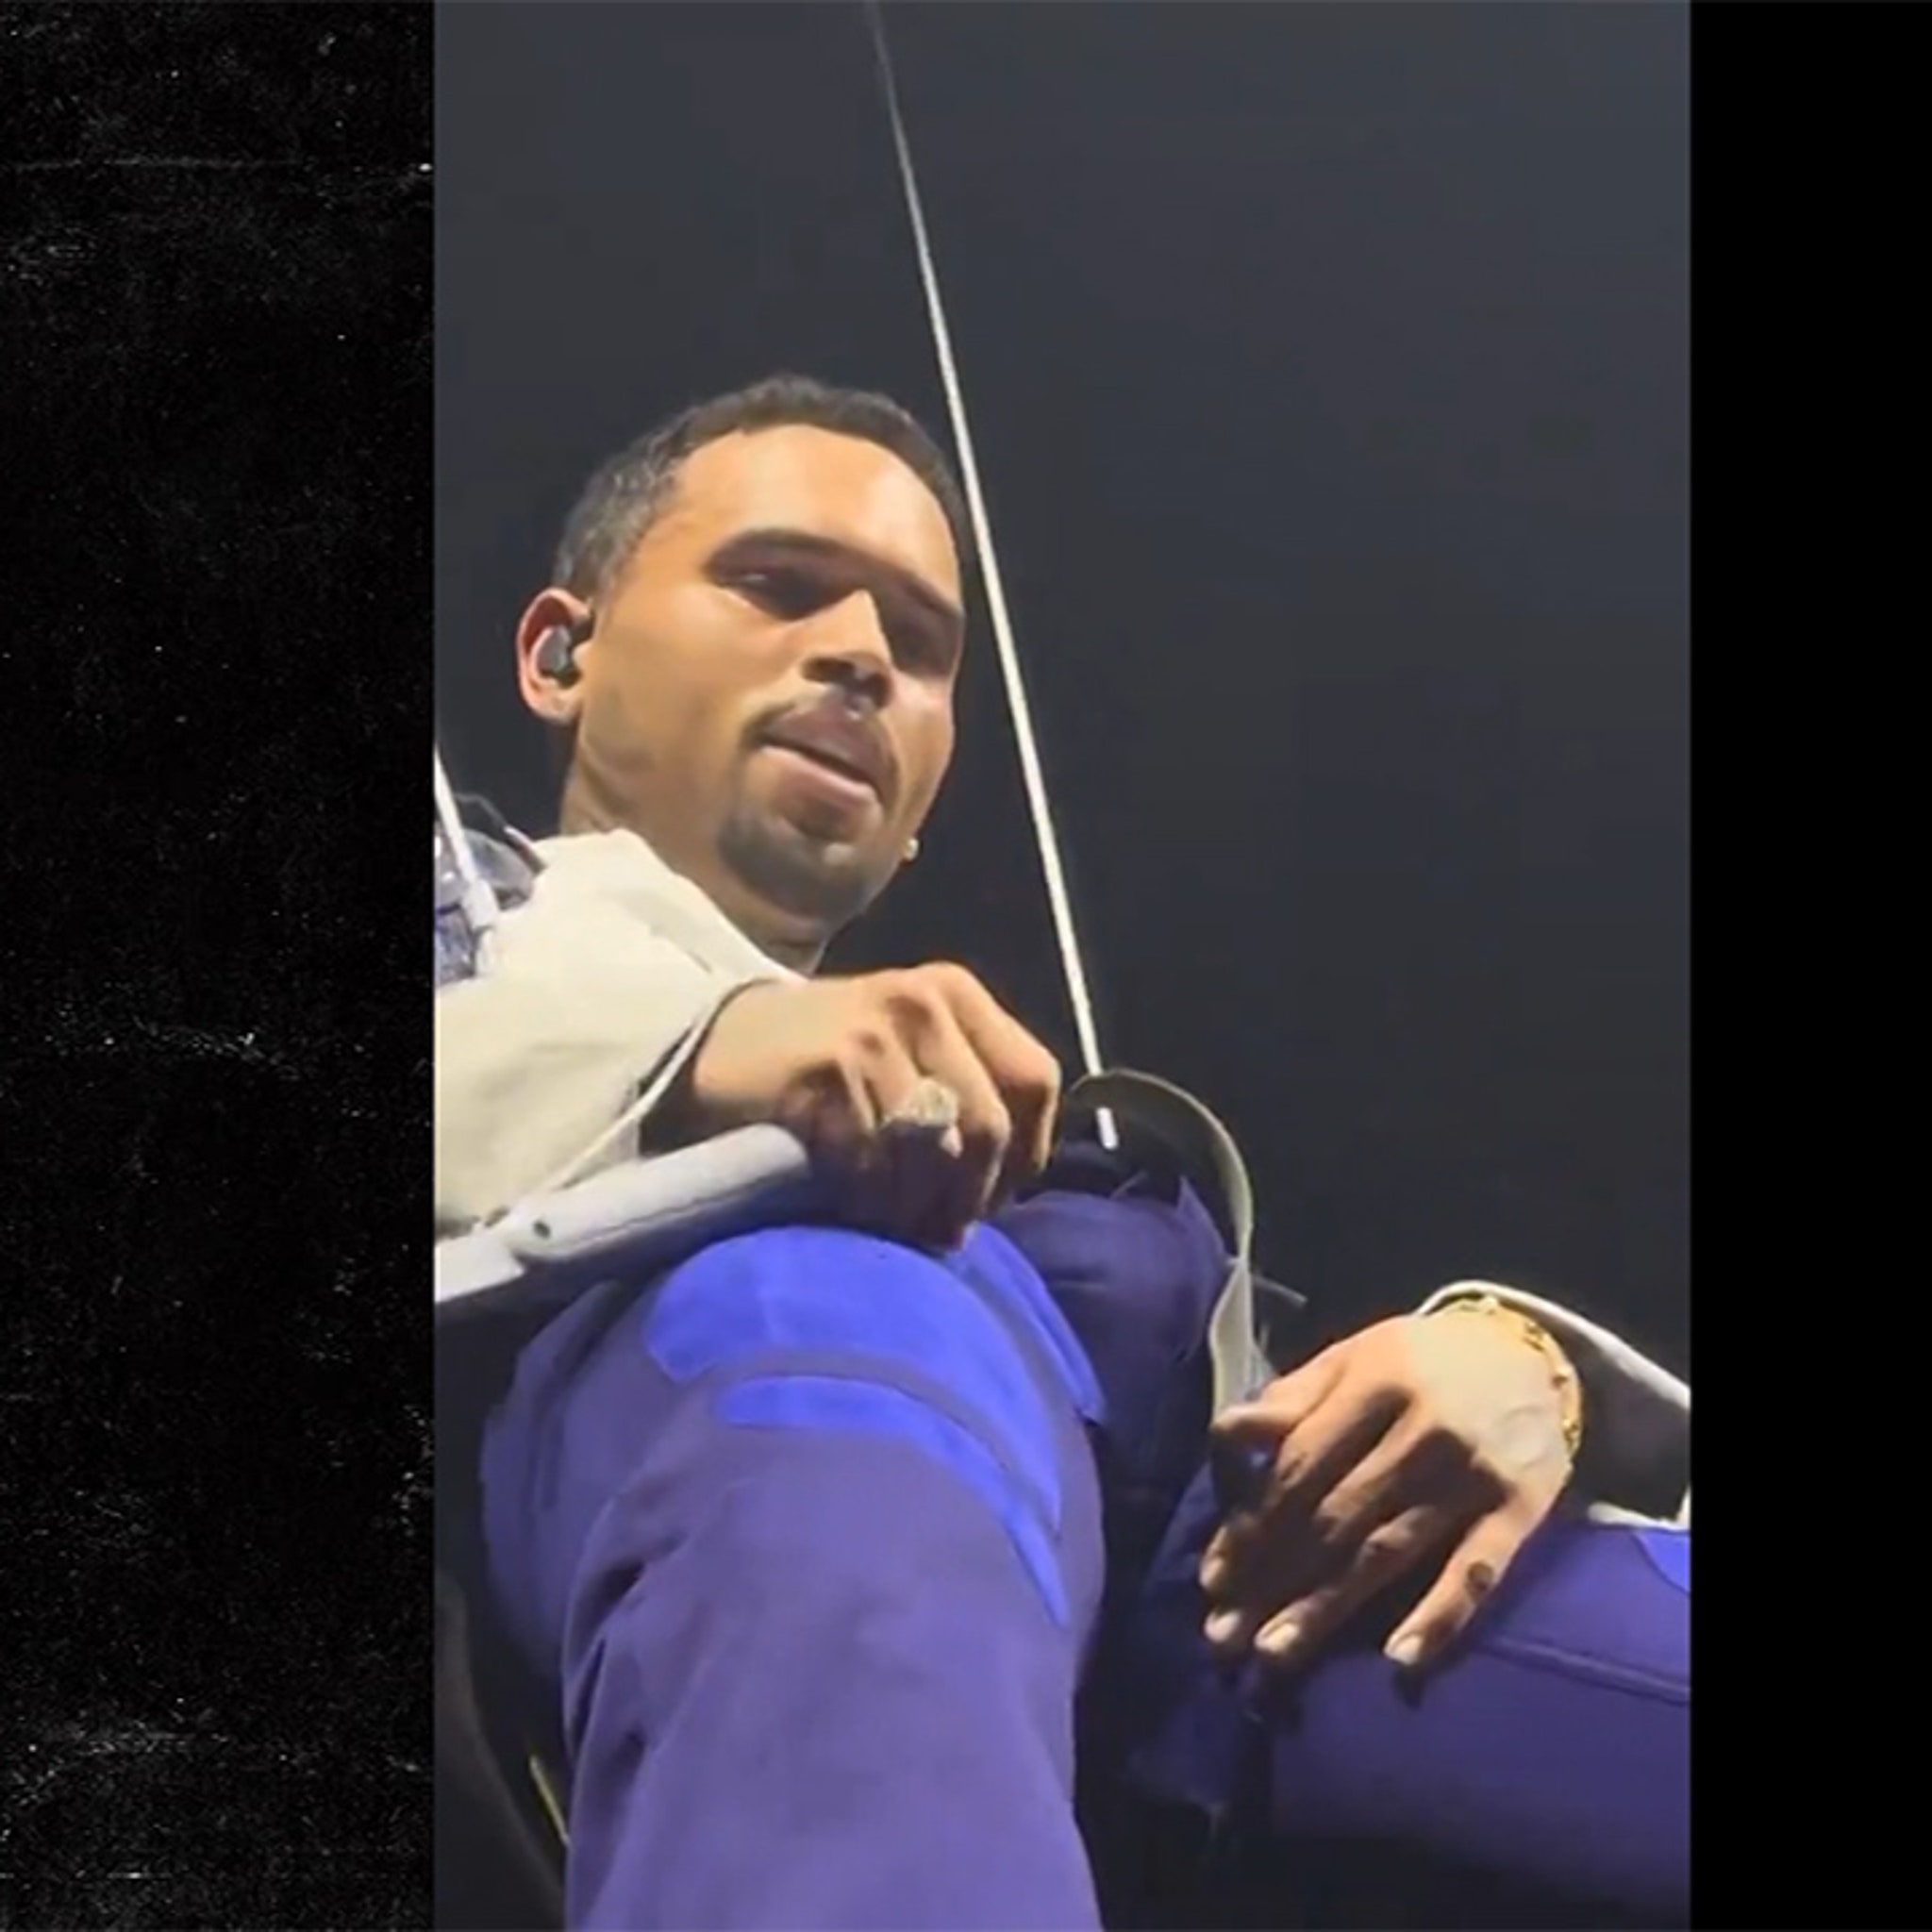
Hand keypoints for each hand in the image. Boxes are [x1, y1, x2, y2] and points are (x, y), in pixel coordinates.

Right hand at [680, 965, 1060, 1249]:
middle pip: (989, 1127)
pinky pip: (872, 1164)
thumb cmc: (822, 1066)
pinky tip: (847, 1205)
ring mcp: (874, 1033)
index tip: (987, 1199)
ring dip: (914, 1206)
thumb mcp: (907, 1055)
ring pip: (934, 1153)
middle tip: (937, 1231)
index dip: (1022, 1156)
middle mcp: (924, 1002)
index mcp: (957, 994)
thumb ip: (966, 1099)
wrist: (710, 1047)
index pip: (1035, 1083)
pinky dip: (865, 1201)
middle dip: (967, 1196)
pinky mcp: (828, 1070)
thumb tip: (1005, 1191)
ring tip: (891, 1222)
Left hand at [1198, 1307, 1573, 1674]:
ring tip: (1275, 1654)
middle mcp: (1421, 1429)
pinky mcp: (1521, 1509)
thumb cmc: (1421, 1362)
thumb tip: (1229, 1436)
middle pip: (1334, 1517)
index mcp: (1373, 1383)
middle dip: (1273, 1579)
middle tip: (1224, 1636)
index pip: (1299, 1467)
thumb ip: (1292, 1397)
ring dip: (1328, 1607)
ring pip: (1389, 1550)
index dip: (1251, 1525)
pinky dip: (1442, 1616)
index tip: (1212, 1578)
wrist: (1532, 1351)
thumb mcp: (1354, 1357)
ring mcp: (1472, 1472)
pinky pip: (1479, 1571)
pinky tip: (1401, 1661)